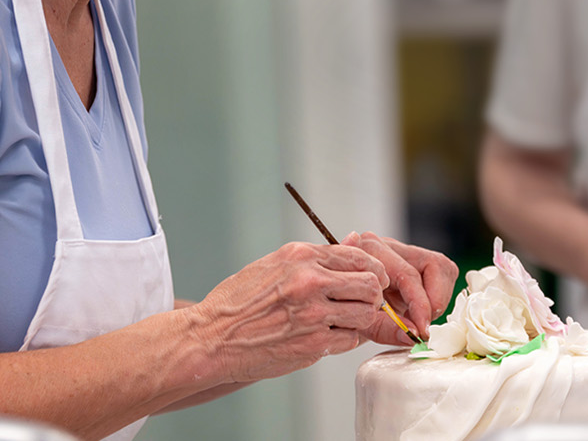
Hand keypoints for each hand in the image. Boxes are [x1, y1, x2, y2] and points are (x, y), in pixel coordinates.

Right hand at [191, 242, 388, 382]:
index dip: (374, 269)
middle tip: (365, 302)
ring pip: (365, 314)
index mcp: (299, 256)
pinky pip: (349, 340)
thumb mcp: (273, 265)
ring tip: (345, 320)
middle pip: (370, 285)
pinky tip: (328, 335)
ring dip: (361, 319)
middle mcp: (310, 281)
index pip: (358, 255)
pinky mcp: (313, 344)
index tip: (375, 278)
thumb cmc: (238, 302)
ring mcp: (313, 314)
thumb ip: (314, 258)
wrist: (212, 338)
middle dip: (373, 295)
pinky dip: (345, 339)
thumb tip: (351, 243)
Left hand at [340, 231, 458, 341]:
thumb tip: (413, 334)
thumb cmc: (347, 313)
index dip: (420, 305)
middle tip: (423, 326)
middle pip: (432, 265)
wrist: (339, 307)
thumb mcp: (361, 324)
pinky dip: (437, 294)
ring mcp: (402, 250)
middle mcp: (385, 246)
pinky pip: (441, 271)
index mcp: (367, 254)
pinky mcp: (416, 259)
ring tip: (420, 317)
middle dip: (432, 302)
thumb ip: (386, 329)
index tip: (423, 329)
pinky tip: (419, 309)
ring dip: (437, 297)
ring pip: (441, 266)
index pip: (408, 275)